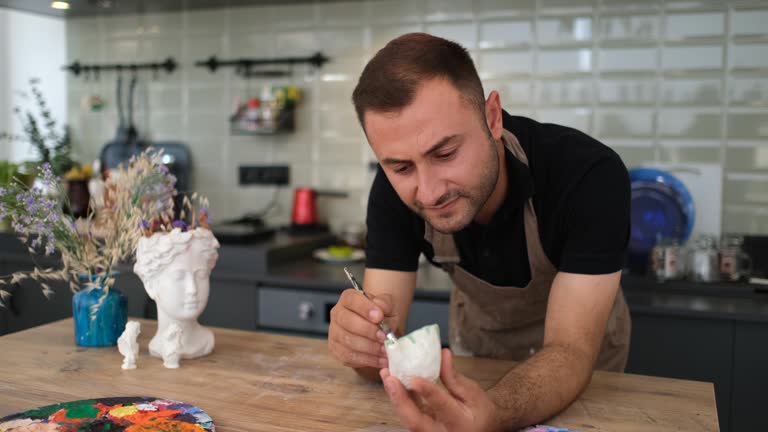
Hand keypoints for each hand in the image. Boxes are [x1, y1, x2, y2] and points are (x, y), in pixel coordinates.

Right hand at [328, 289, 393, 368]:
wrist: (376, 329)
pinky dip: (367, 359)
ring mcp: (334, 333)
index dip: (364, 308)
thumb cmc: (380, 316)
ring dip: (369, 347)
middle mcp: (337, 314)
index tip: (379, 316)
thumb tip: (381, 310)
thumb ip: (385, 305)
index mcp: (348, 299)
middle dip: (367, 330)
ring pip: (348, 341)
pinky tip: (381, 359)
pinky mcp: (336, 350)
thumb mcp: (387, 306)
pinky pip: (349, 356)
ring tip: (385, 350)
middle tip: (384, 337)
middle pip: (346, 321)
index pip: (351, 299)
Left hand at [380, 349, 503, 431]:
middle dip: (400, 399)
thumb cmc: (480, 410)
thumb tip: (443, 353)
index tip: (414, 378)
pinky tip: (393, 382)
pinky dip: (400, 398)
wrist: (482, 427)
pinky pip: (408, 414)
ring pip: (408, 418)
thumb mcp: (472, 392)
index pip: (442, 407)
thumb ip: (454, 376)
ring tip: (387, 375)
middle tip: (390, 378)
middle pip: (416, 420)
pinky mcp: (422, 428)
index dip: (428, 392)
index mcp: (460, 422)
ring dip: (396, 397)